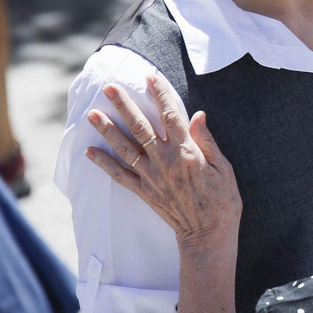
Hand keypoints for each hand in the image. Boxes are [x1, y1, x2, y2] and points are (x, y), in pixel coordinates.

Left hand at [85, 74, 241, 252]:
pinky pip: (119, 176)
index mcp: (186, 152)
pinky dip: (103, 163)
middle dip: (124, 105)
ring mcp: (151, 177)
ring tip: (92, 113)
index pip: (170, 115)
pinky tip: (89, 151)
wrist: (208, 235)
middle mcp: (164, 161)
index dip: (160, 94)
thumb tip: (198, 115)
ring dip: (107, 129)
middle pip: (140, 127)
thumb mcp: (223, 168)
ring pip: (124, 148)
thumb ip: (206, 141)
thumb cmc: (222, 201)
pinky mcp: (144, 192)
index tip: (150, 77)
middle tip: (109, 87)